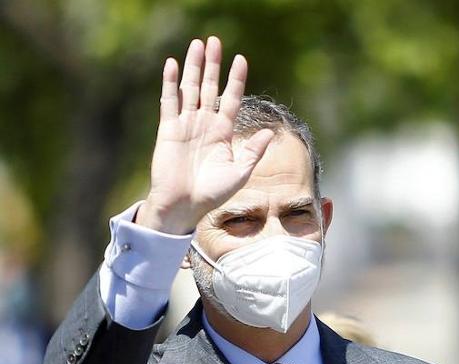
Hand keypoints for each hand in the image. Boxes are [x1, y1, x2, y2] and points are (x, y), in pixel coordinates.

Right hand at [136, 37, 273, 234]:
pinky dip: (171, 83)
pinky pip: (170, 101)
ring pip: (191, 88)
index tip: (241, 59)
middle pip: (210, 87)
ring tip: (198, 44)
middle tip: (216, 40)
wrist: (185, 206)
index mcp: (223, 132)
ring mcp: (186, 124)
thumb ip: (253, 151)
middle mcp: (205, 124)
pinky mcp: (168, 129)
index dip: (235, 79)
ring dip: (194, 67)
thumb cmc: (213, 194)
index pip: (230, 99)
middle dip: (213, 64)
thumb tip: (269, 132)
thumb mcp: (240, 173)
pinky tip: (173, 64)